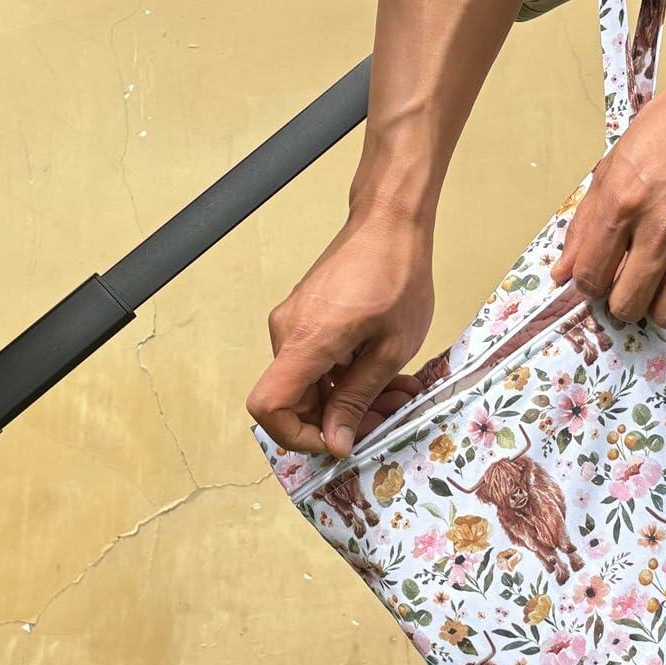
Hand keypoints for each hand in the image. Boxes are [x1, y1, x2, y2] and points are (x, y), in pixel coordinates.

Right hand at [247, 202, 434, 457]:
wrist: (390, 221)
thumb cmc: (396, 274)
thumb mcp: (390, 349)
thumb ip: (357, 398)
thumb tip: (335, 443)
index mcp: (306, 342)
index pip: (268, 407)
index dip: (297, 436)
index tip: (338, 440)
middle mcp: (287, 333)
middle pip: (294, 401)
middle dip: (340, 420)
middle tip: (387, 419)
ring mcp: (294, 323)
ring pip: (312, 385)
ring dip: (352, 399)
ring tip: (397, 395)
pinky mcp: (306, 318)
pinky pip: (318, 363)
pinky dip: (348, 376)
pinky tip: (386, 374)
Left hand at [551, 55, 665, 327]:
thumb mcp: (611, 168)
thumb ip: (584, 224)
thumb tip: (563, 273)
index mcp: (622, 203)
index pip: (591, 279)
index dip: (591, 285)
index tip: (601, 276)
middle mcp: (662, 224)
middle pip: (629, 305)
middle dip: (623, 301)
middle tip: (631, 283)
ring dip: (660, 305)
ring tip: (663, 282)